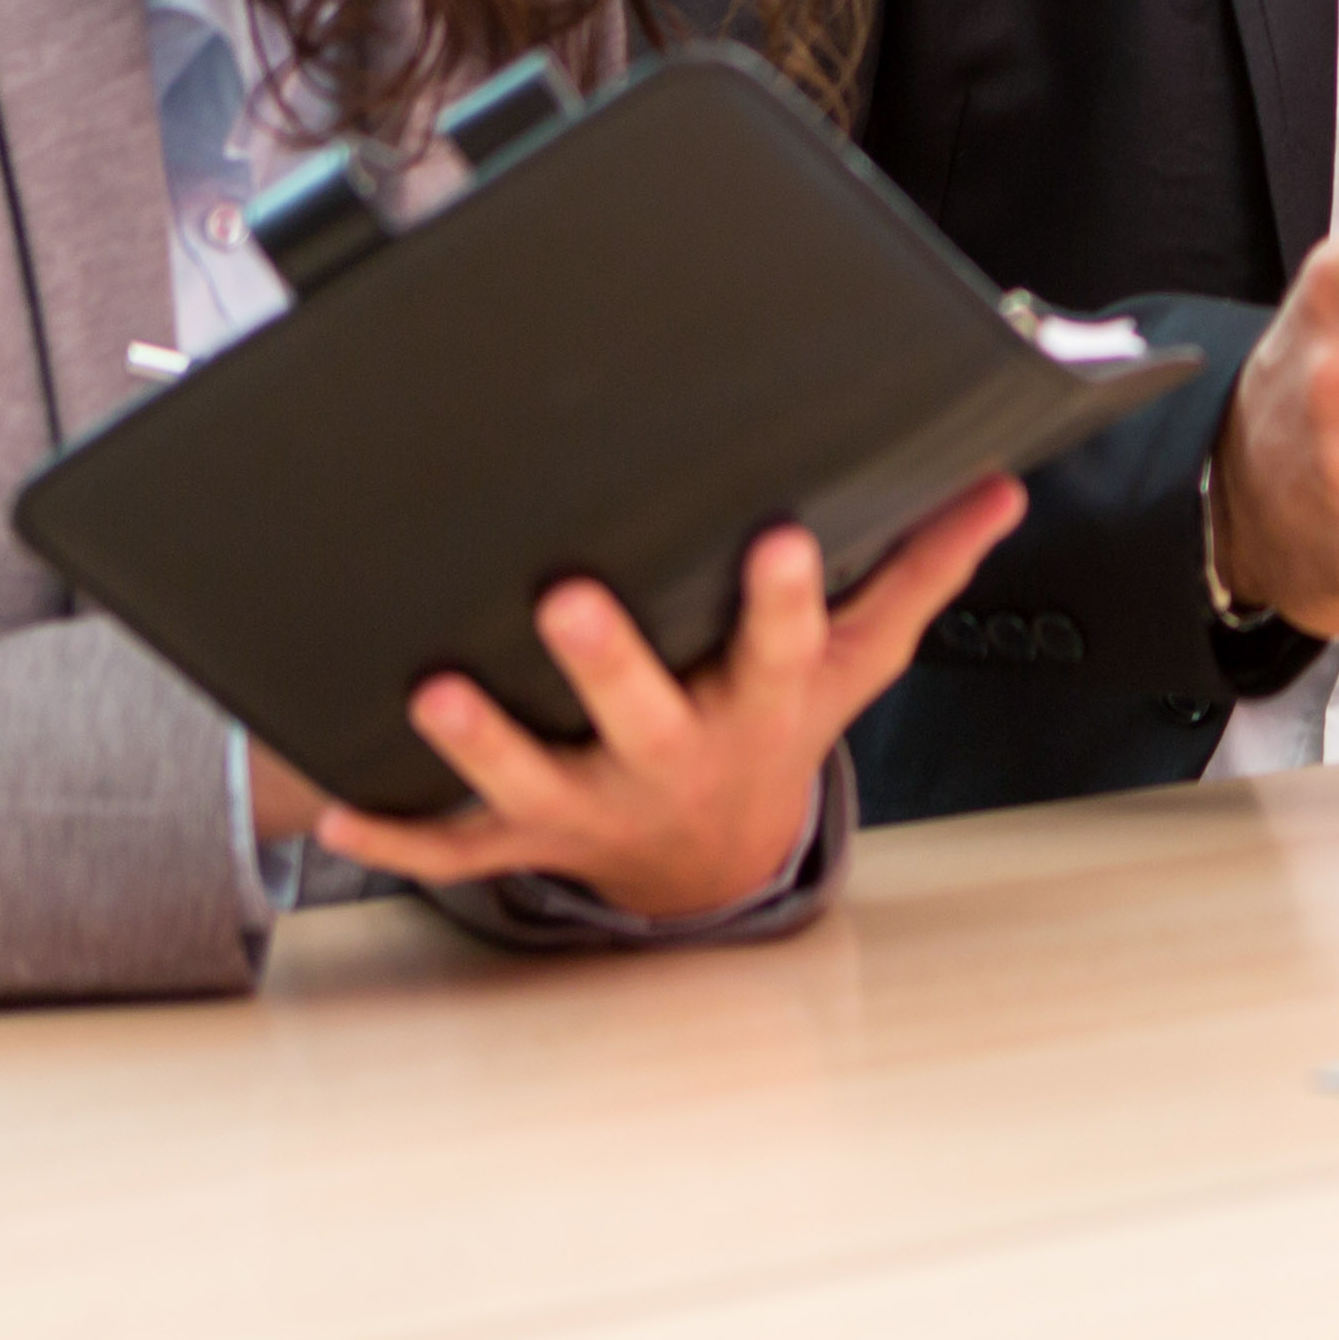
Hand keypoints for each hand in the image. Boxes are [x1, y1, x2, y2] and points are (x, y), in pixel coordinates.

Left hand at [279, 477, 1021, 917]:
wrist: (713, 855)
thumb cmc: (778, 721)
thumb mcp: (859, 655)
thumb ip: (921, 566)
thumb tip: (1000, 484)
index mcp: (757, 702)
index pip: (778, 645)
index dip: (778, 598)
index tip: (776, 537)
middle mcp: (675, 756)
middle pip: (643, 715)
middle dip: (607, 663)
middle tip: (568, 600)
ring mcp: (593, 803)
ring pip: (531, 781)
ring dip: (482, 744)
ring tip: (436, 694)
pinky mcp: (524, 836)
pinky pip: (454, 847)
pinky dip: (397, 835)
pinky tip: (338, 813)